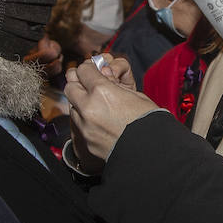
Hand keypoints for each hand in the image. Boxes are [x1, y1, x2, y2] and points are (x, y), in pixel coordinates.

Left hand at [64, 53, 159, 170]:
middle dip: (79, 83)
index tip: (95, 71)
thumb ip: (114, 84)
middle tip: (91, 86)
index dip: (90, 68)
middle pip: (70, 85)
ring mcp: (84, 126)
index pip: (84, 70)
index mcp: (102, 92)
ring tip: (97, 106)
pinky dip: (84, 120)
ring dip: (80, 102)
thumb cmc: (149, 122)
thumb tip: (104, 76)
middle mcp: (88, 108)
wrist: (151, 153)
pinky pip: (78, 124)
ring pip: (72, 106)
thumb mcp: (135, 95)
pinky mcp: (85, 141)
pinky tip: (99, 121)